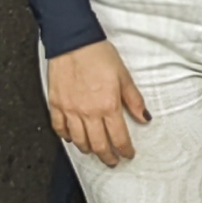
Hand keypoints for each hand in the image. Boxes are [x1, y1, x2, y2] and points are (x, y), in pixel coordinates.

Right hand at [46, 40, 149, 167]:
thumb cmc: (98, 55)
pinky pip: (59, 128)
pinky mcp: (56, 104)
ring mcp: (70, 110)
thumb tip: (145, 117)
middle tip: (112, 161)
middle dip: (107, 157)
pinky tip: (72, 138)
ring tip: (94, 151)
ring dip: (88, 149)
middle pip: (98, 144)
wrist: (73, 42)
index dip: (125, 150)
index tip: (128, 154)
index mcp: (108, 106)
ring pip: (79, 140)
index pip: (119, 137)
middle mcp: (88, 112)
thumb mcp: (124, 76)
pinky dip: (66, 137)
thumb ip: (134, 100)